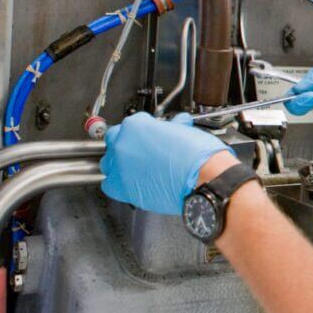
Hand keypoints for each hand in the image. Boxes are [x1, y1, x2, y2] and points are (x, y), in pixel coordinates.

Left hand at [99, 112, 233, 214]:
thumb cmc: (197, 155)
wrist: (204, 177)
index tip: (147, 139)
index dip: (140, 133)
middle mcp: (123, 143)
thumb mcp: (183, 130)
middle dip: (126, 145)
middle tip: (141, 152)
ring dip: (120, 164)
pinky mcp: (121, 187)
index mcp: (136, 124)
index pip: (129, 125)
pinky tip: (133, 184)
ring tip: (138, 170)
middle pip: (114, 141)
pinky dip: (118, 184)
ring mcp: (119, 165)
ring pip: (109, 162)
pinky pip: (109, 184)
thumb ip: (169, 128)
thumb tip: (173, 126)